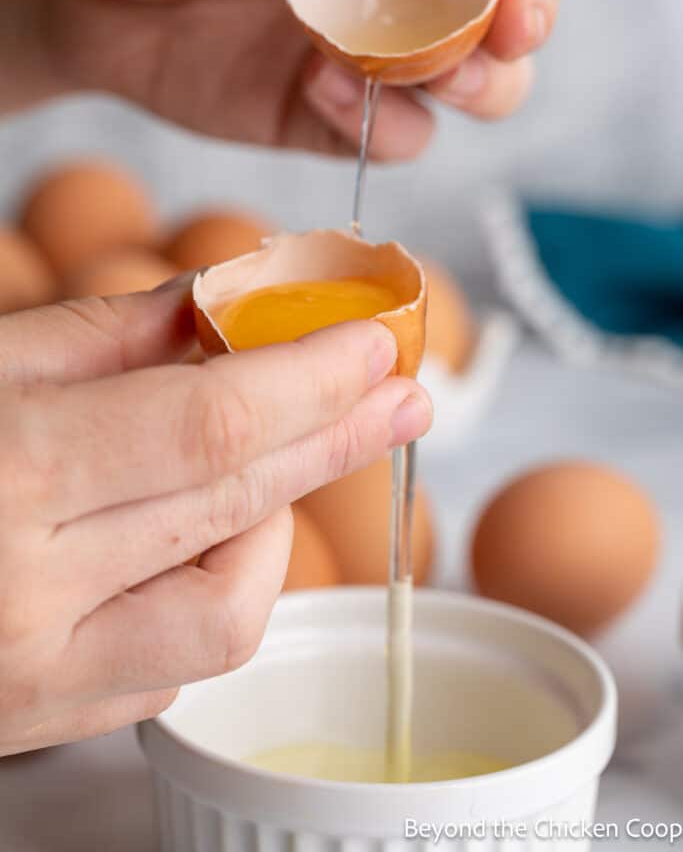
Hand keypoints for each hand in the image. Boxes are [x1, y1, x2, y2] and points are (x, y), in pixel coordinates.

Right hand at [0, 280, 430, 754]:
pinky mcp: (38, 722)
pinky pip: (174, 662)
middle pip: (234, 506)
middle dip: (335, 439)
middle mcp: (25, 599)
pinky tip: (203, 534)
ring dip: (270, 527)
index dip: (311, 378)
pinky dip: (213, 588)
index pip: (209, 425)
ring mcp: (31, 680)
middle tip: (401, 394)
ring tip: (272, 464)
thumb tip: (227, 303)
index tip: (377, 340)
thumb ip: (105, 336)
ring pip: (226, 616)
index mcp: (1, 478)